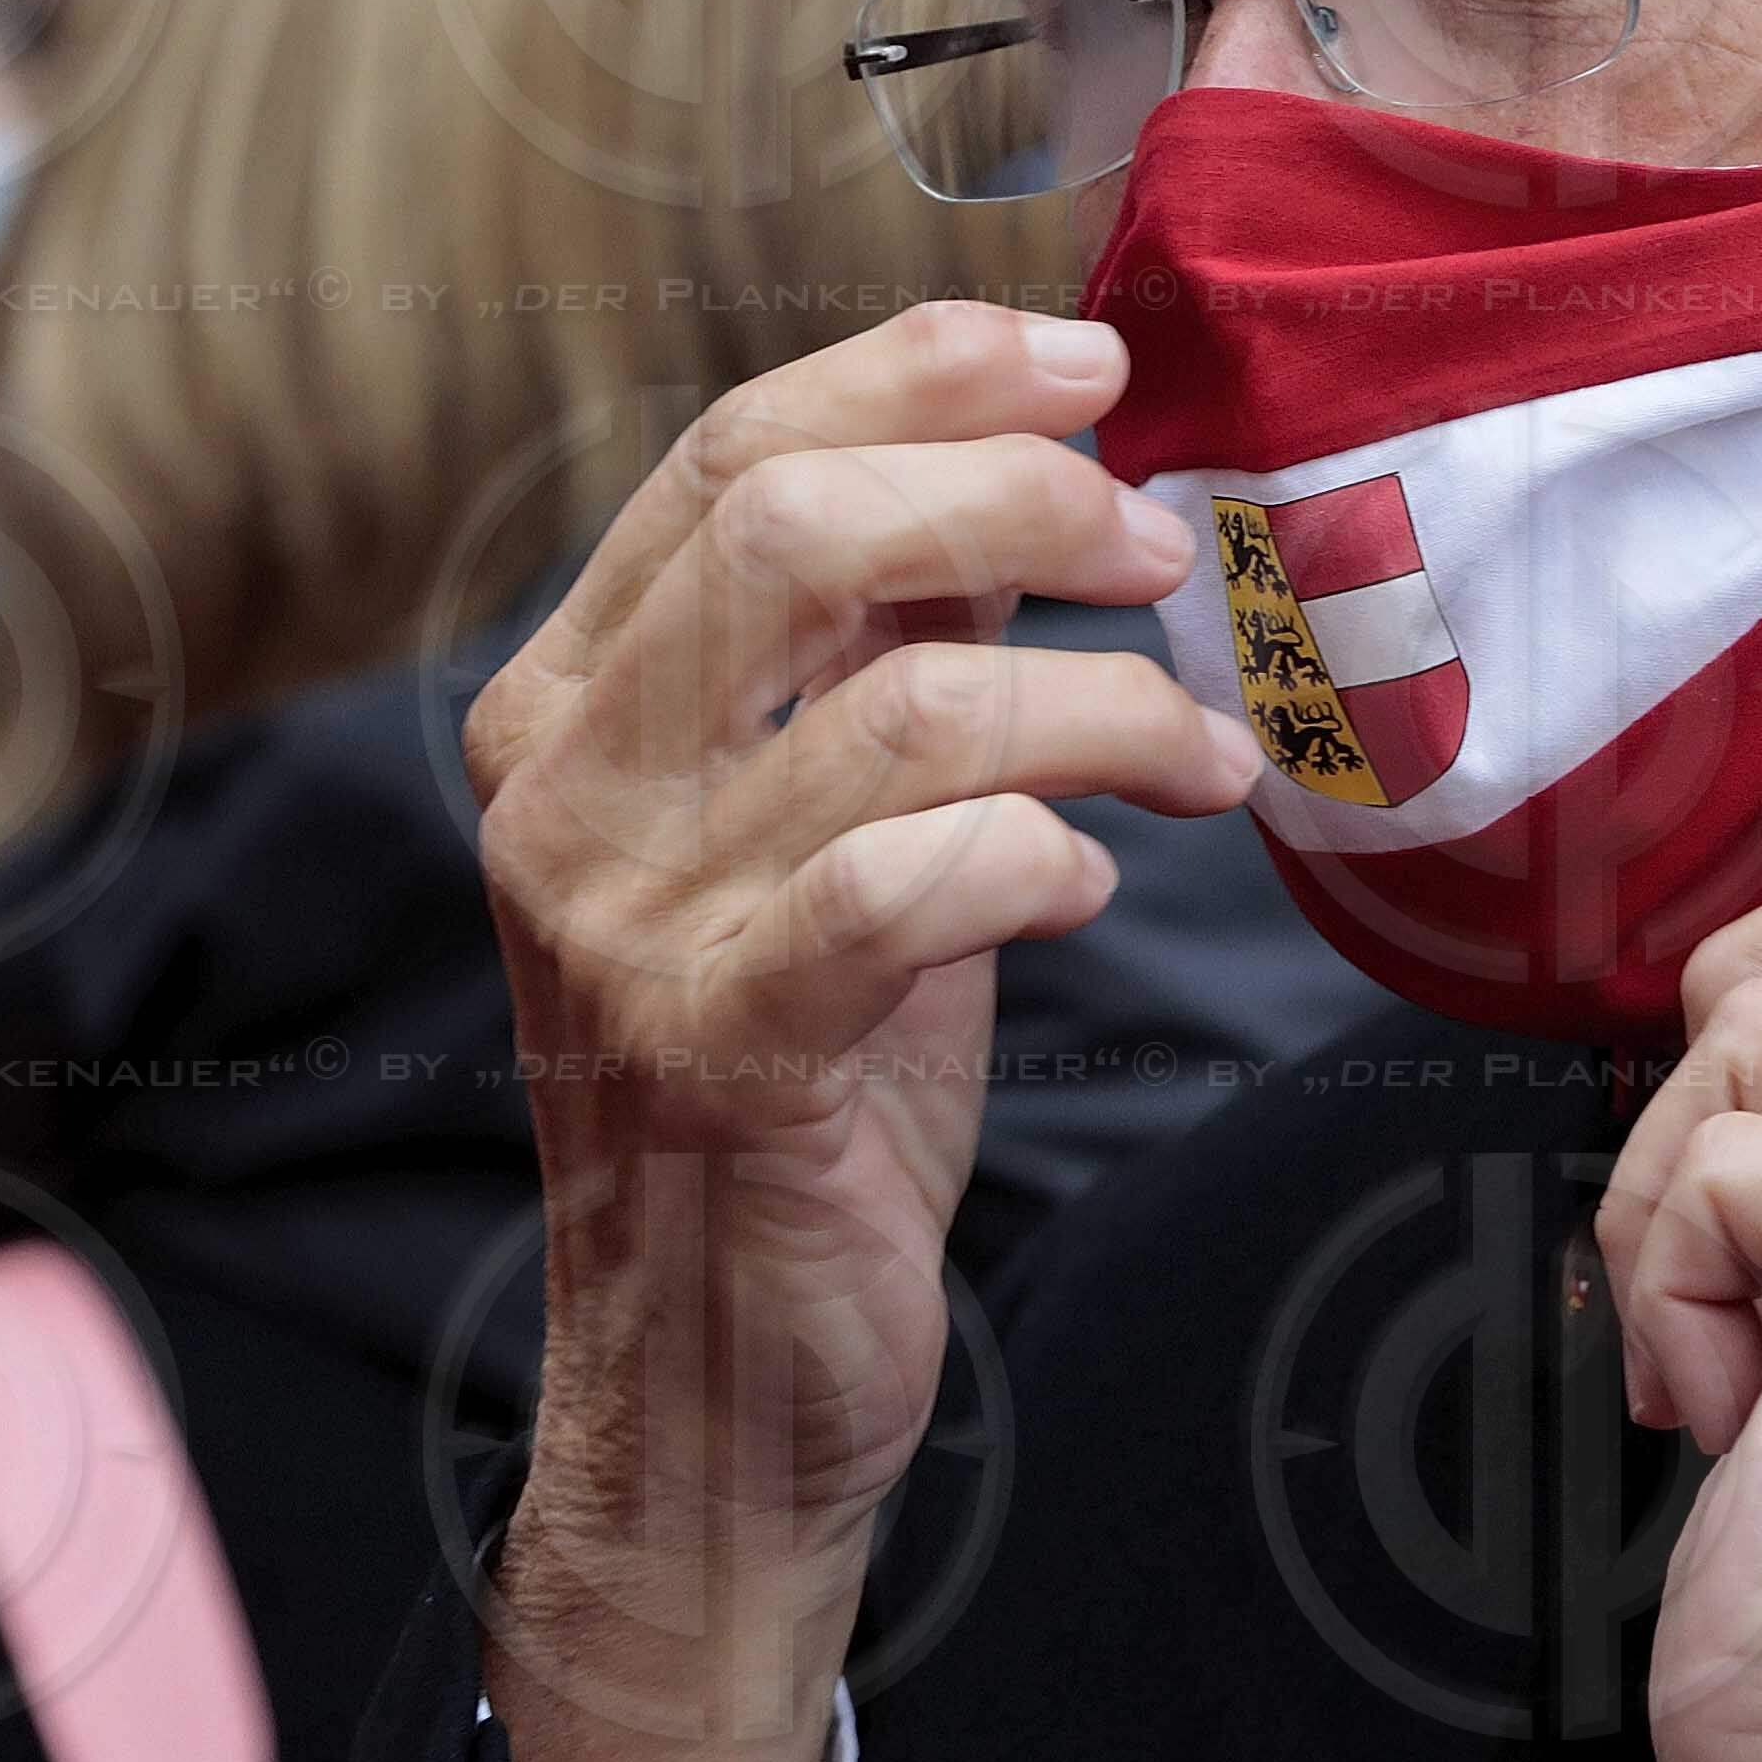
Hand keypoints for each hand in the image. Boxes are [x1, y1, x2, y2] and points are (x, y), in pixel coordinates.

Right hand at [467, 303, 1260, 1761]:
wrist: (708, 1396)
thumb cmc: (796, 1099)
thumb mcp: (814, 837)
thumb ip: (863, 659)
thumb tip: (1023, 477)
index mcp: (566, 704)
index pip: (732, 450)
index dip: (925, 374)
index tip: (1091, 365)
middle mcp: (562, 790)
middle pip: (790, 523)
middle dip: (1015, 495)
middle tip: (1159, 544)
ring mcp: (621, 921)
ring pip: (898, 704)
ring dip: (1100, 701)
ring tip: (1199, 749)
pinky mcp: (716, 1048)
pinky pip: (912, 881)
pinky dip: (1044, 853)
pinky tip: (1095, 886)